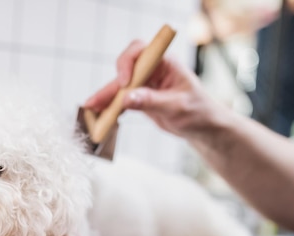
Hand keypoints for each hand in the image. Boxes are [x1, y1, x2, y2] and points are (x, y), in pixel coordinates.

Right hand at [84, 40, 223, 141]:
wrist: (203, 126)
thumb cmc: (198, 111)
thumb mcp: (176, 106)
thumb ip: (151, 101)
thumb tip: (127, 98)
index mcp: (165, 63)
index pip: (139, 51)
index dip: (127, 63)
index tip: (125, 83)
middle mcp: (152, 70)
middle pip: (124, 72)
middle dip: (109, 87)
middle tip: (95, 103)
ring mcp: (145, 84)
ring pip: (119, 88)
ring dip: (105, 99)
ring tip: (90, 110)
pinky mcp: (140, 98)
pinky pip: (121, 100)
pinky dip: (110, 108)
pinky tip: (99, 115)